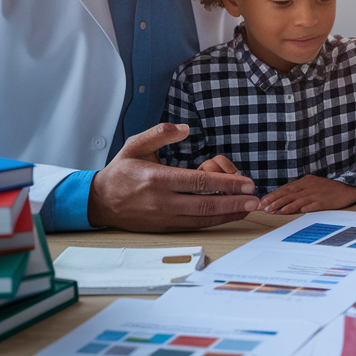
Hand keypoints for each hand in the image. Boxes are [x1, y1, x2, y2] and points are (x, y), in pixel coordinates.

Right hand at [87, 123, 258, 231]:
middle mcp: (161, 201)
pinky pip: (194, 226)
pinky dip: (214, 222)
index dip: (225, 184)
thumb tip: (185, 129)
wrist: (99, 202)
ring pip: (202, 218)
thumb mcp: (135, 145)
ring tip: (248, 209)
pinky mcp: (164, 227)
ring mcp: (163, 217)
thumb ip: (160, 134)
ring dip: (228, 214)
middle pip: (205, 204)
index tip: (246, 183)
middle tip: (255, 199)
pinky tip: (229, 216)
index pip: (198, 183)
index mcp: (156, 178)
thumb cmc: (120, 171)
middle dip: (233, 202)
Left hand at [257, 176, 355, 213]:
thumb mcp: (313, 185)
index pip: (286, 188)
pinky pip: (314, 204)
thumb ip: (300, 191)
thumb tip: (284, 199)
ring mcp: (317, 193)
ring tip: (276, 211)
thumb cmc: (329, 189)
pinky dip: (306, 207)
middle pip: (290, 193)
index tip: (263, 201)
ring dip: (286, 205)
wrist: (348, 189)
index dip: (274, 195)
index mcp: (305, 181)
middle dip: (276, 201)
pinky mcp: (326, 201)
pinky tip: (299, 211)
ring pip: (298, 199)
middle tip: (265, 208)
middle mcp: (309, 186)